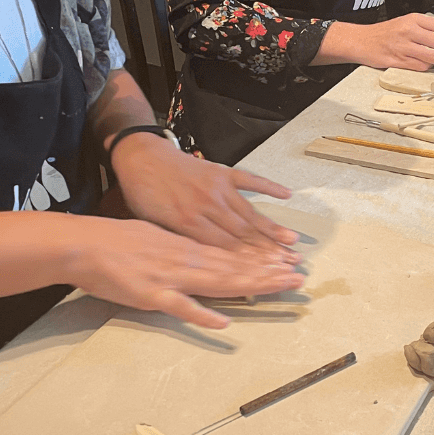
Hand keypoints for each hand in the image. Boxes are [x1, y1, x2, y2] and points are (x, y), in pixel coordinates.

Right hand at [63, 215, 304, 329]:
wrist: (86, 244)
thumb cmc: (118, 239)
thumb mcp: (155, 236)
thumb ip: (180, 249)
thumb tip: (200, 257)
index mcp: (186, 246)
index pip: (231, 254)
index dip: (260, 259)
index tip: (285, 263)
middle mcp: (185, 259)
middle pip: (234, 267)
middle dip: (269, 272)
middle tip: (299, 277)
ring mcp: (171, 277)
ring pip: (218, 282)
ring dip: (252, 285)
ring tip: (280, 287)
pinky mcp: (151, 296)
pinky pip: (180, 307)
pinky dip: (201, 314)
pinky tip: (223, 321)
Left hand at [110, 135, 299, 256]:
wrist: (140, 158)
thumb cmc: (143, 194)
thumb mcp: (154, 225)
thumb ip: (181, 242)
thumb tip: (205, 262)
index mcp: (189, 222)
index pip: (227, 249)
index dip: (250, 264)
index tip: (269, 276)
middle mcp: (207, 205)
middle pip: (244, 234)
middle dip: (269, 252)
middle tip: (291, 265)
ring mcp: (217, 187)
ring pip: (250, 213)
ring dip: (272, 229)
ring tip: (293, 242)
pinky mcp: (221, 171)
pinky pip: (249, 180)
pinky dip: (268, 187)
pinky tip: (286, 196)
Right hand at [319, 13, 433, 70]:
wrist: (361, 40)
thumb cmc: (386, 32)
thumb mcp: (406, 22)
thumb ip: (427, 28)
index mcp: (415, 19)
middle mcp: (410, 31)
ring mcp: (404, 46)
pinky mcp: (398, 61)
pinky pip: (421, 67)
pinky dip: (429, 68)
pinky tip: (430, 67)